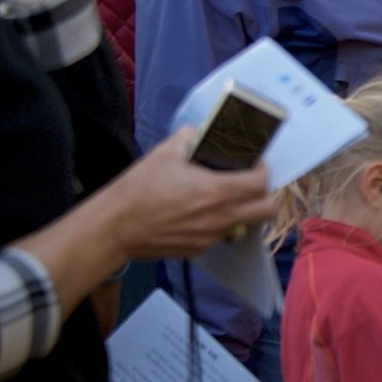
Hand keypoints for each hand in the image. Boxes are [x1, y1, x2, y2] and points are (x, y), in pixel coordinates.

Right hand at [107, 131, 281, 259]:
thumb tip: (199, 132)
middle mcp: (220, 217)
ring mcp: (211, 237)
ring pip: (246, 225)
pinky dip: (221, 224)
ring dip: (245, 211)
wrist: (115, 227)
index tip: (255, 164)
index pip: (261, 184)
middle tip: (250, 184)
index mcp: (215, 191)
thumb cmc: (139, 188)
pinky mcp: (198, 250)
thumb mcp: (164, 153)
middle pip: (267, 211)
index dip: (264, 172)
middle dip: (266, 196)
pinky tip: (201, 213)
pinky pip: (222, 236)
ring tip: (227, 198)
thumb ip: (189, 137)